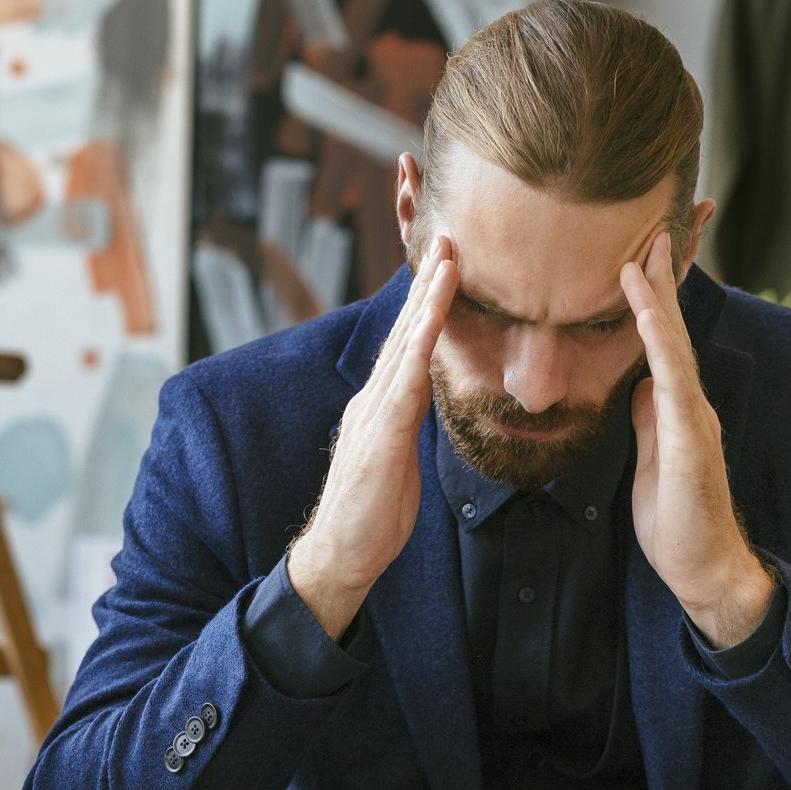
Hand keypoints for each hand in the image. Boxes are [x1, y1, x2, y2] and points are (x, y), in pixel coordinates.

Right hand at [287, 235, 457, 639]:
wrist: (343, 554)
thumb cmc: (373, 514)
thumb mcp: (399, 459)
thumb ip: (408, 426)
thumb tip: (422, 403)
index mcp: (382, 405)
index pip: (409, 344)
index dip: (427, 303)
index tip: (447, 264)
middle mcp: (374, 398)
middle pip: (405, 330)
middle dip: (427, 282)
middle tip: (447, 235)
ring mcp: (374, 413)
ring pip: (405, 344)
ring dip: (427, 299)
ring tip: (447, 258)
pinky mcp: (380, 434)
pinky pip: (405, 380)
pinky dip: (421, 344)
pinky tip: (435, 317)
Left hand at [621, 231, 773, 648]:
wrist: (705, 569)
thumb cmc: (678, 523)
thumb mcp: (652, 462)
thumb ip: (649, 422)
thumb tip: (639, 387)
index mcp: (677, 408)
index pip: (661, 343)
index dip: (649, 300)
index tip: (634, 256)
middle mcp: (690, 403)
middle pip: (672, 330)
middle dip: (660, 278)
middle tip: (651, 227)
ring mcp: (694, 418)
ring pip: (675, 345)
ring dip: (657, 297)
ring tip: (641, 253)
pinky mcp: (691, 438)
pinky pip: (674, 380)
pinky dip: (661, 341)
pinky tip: (647, 312)